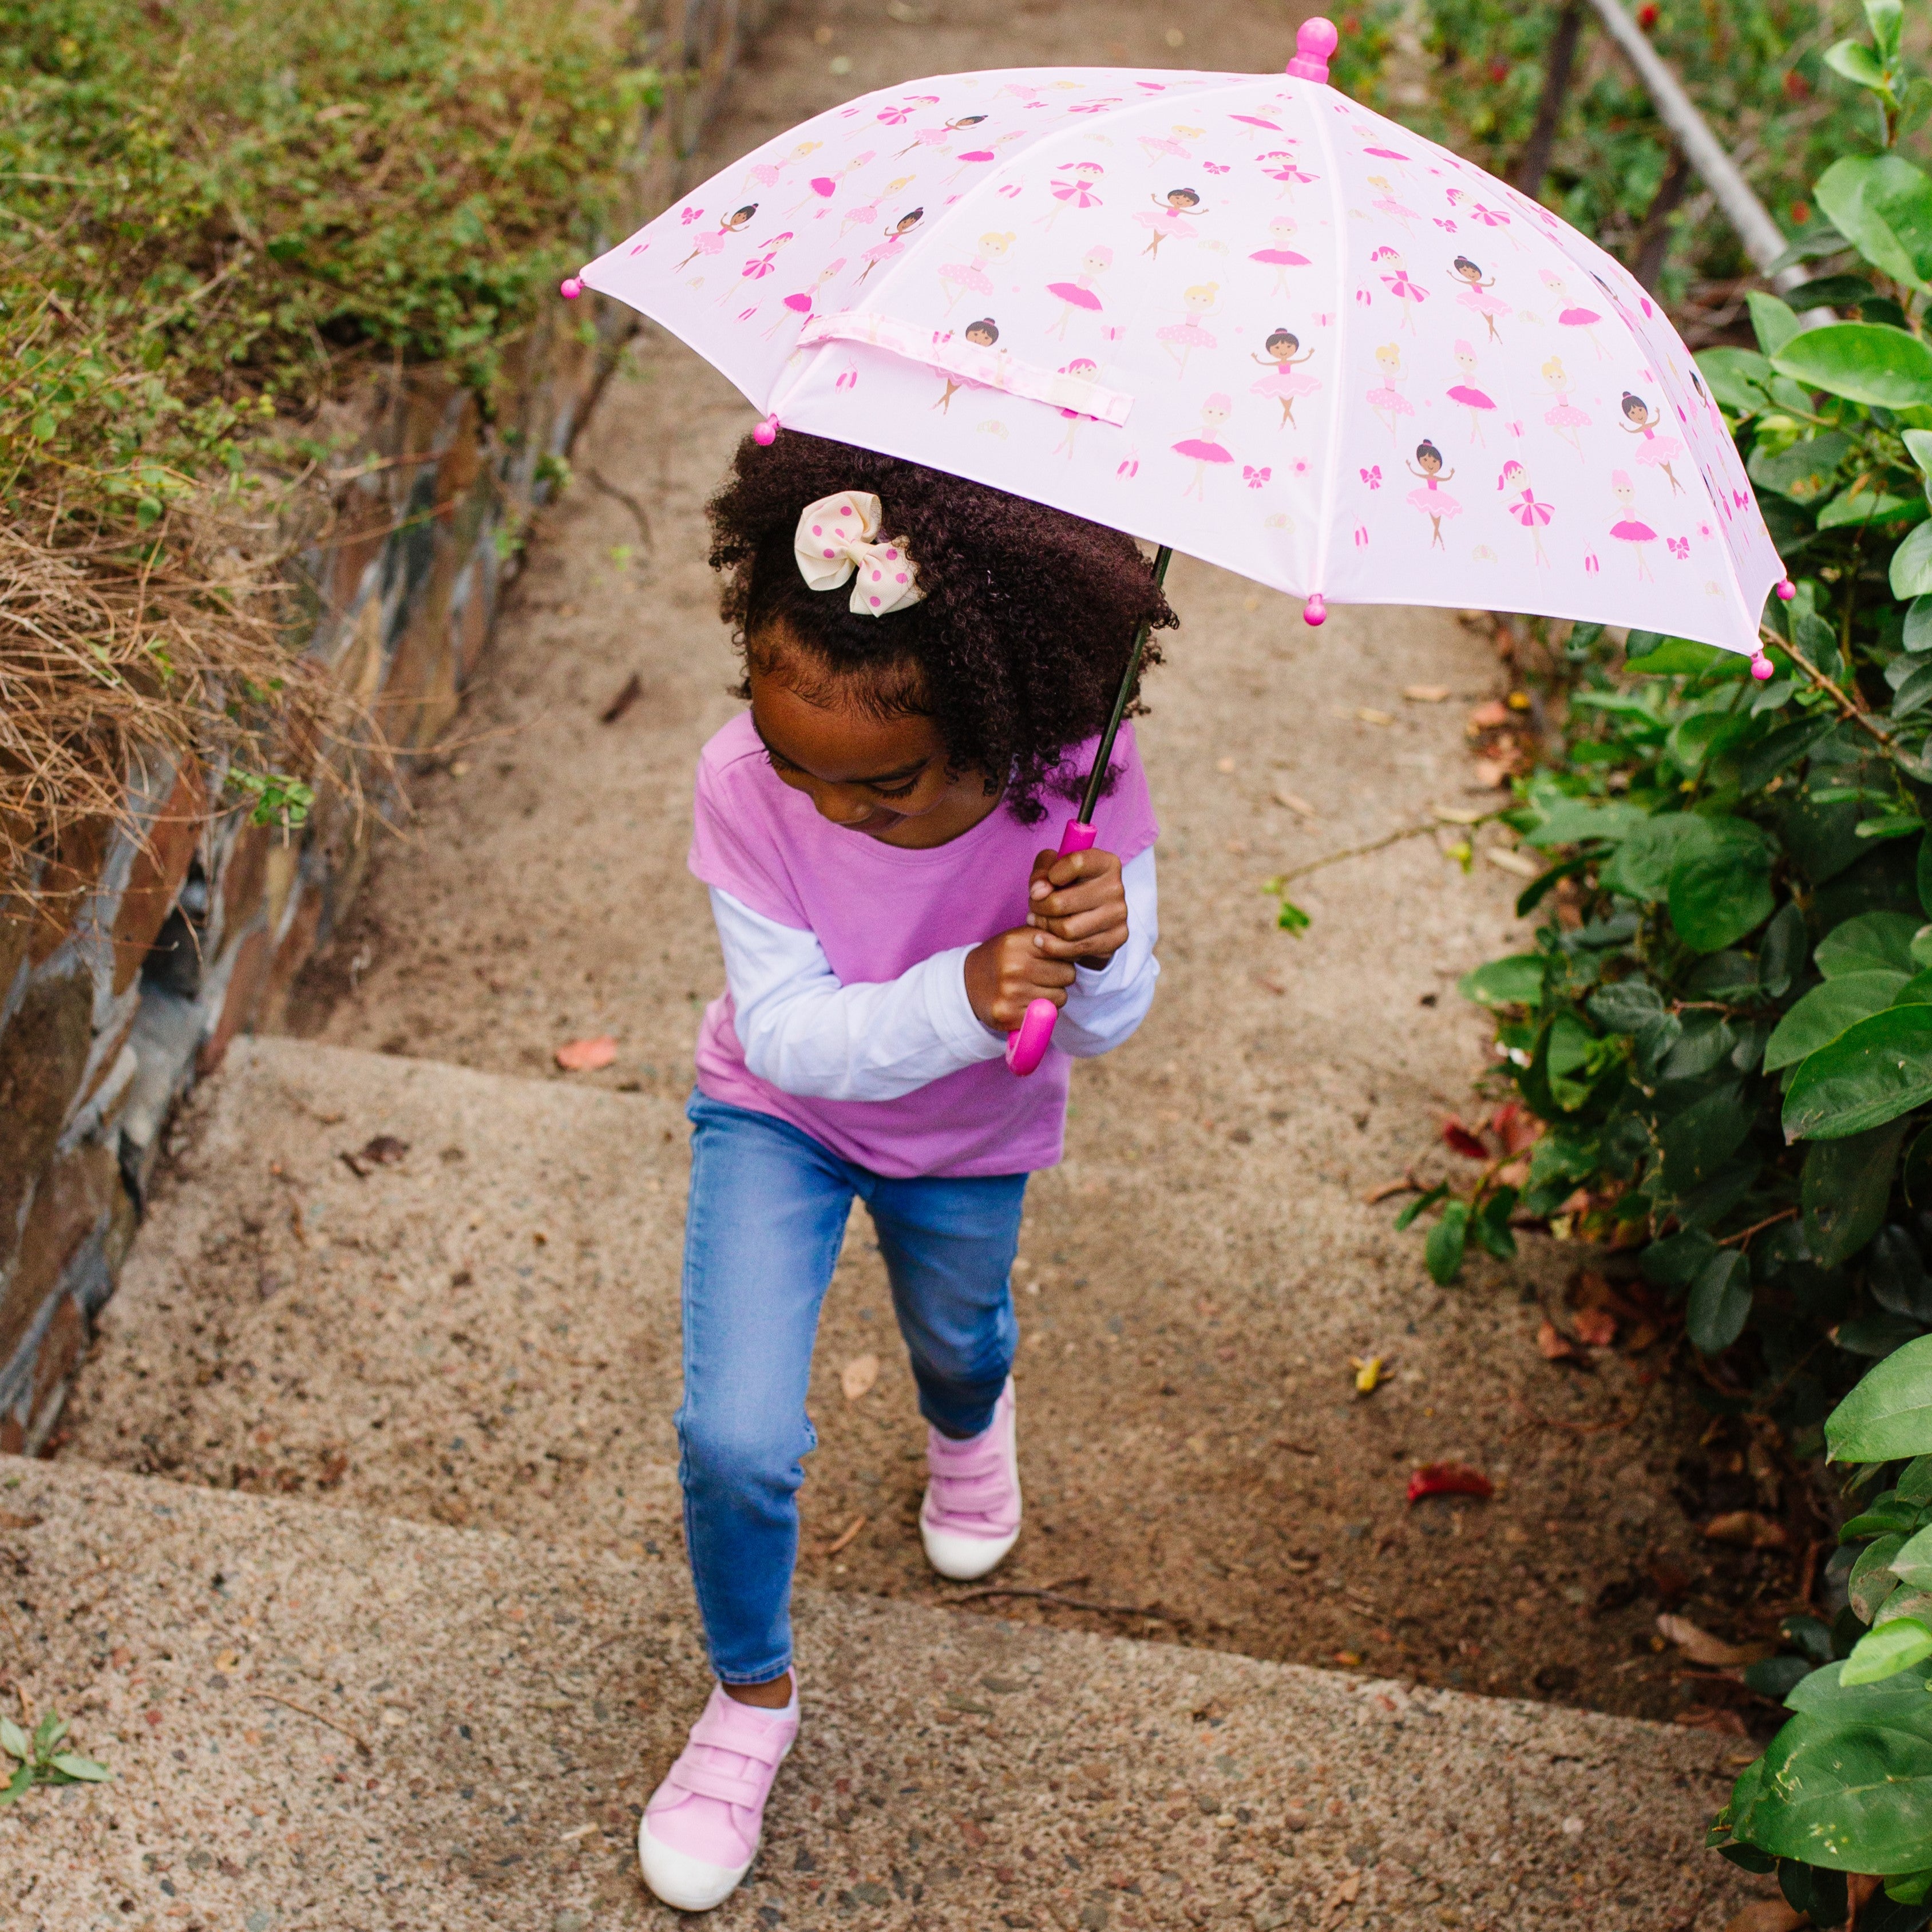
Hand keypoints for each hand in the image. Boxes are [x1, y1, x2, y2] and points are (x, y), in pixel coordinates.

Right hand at [964, 928, 1075, 1030]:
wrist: (966, 982)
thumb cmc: (1002, 958)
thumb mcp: (1018, 938)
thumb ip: (1047, 937)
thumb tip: (1077, 946)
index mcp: (1017, 942)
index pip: (1065, 951)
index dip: (1062, 957)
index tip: (1050, 959)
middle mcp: (1014, 967)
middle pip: (1068, 976)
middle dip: (1060, 977)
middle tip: (1041, 976)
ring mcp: (1011, 993)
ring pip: (1060, 998)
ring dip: (1052, 996)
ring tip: (1032, 989)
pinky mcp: (1008, 1016)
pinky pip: (1047, 1016)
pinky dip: (1041, 1013)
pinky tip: (1025, 1003)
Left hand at [1025, 846, 1128, 971]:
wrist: (1090, 915)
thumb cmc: (1068, 886)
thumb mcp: (1052, 869)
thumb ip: (1041, 872)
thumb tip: (1038, 891)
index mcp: (1106, 863)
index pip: (1076, 863)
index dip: (1051, 875)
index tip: (1043, 884)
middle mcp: (1116, 888)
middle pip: (1061, 902)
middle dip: (1039, 906)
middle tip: (1034, 906)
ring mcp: (1118, 915)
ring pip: (1066, 929)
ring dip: (1044, 926)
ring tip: (1037, 920)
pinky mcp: (1116, 939)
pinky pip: (1074, 948)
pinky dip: (1052, 946)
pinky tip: (1042, 939)